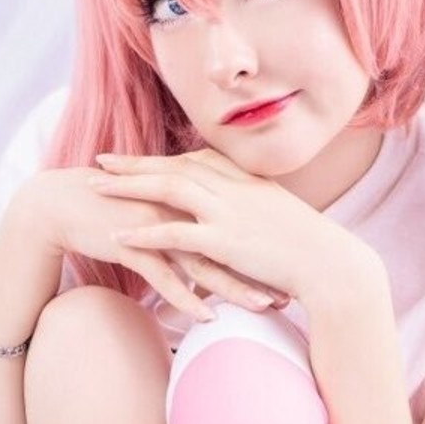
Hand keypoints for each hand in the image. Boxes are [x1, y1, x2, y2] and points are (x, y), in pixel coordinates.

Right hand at [9, 164, 288, 324]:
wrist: (62, 204)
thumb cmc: (112, 210)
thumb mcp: (155, 212)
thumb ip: (185, 221)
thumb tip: (209, 242)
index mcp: (187, 198)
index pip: (232, 226)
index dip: (260, 250)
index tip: (288, 272)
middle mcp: (176, 209)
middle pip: (226, 244)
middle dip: (258, 271)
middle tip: (287, 294)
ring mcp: (155, 226)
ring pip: (202, 262)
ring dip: (233, 287)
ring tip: (260, 308)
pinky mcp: (132, 243)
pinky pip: (165, 277)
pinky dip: (187, 298)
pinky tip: (207, 318)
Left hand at [85, 145, 348, 309]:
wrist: (330, 265)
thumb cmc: (308, 250)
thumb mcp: (278, 221)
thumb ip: (252, 216)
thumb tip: (235, 226)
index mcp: (246, 180)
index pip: (195, 160)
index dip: (162, 158)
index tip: (136, 158)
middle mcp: (233, 188)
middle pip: (173, 166)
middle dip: (133, 164)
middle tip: (98, 162)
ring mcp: (228, 211)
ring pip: (168, 189)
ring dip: (128, 187)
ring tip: (93, 189)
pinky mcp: (225, 241)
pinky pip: (175, 233)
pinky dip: (145, 233)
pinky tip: (118, 238)